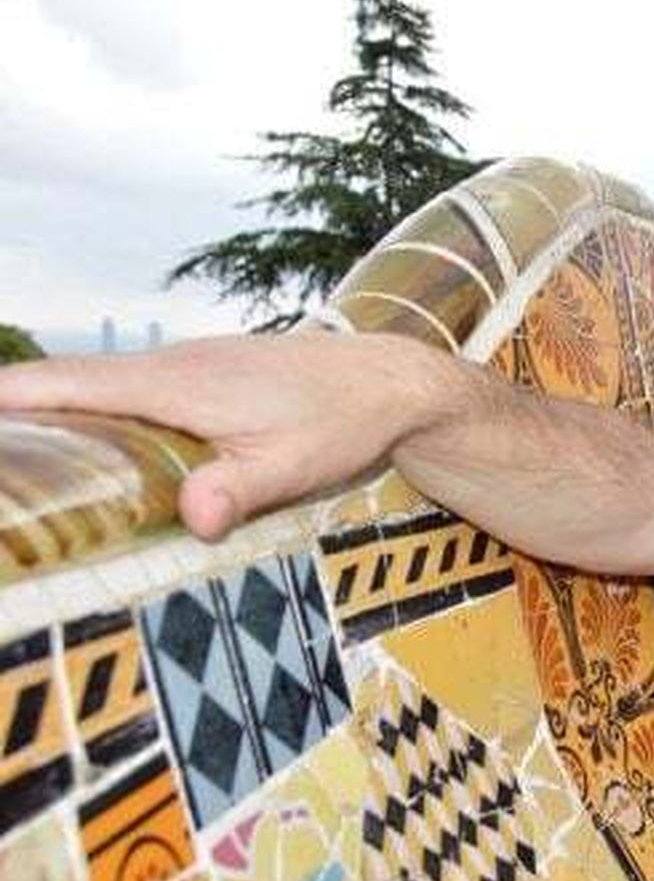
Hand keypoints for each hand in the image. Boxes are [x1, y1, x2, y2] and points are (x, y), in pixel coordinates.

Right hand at [0, 332, 465, 540]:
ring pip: (100, 386)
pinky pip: (129, 389)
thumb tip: (195, 515)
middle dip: (17, 413)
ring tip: (24, 466)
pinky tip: (88, 447)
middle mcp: (170, 365)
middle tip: (4, 479)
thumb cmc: (342, 422)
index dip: (9, 400)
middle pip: (69, 384)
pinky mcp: (203, 375)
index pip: (69, 384)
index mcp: (177, 384)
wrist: (388, 381)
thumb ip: (239, 489)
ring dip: (54, 413)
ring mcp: (186, 364)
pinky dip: (95, 411)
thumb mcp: (292, 465)